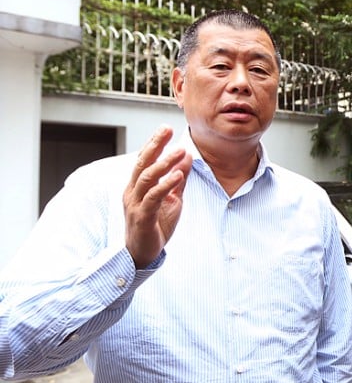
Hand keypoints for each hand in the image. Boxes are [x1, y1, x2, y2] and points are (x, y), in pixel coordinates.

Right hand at [123, 126, 192, 267]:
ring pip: (147, 178)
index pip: (144, 160)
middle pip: (142, 163)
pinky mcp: (142, 217)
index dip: (154, 143)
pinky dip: (166, 185)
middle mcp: (132, 192)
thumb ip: (178, 180)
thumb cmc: (155, 226)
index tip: (165, 128)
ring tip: (179, 151)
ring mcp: (135, 204)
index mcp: (137, 186)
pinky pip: (153, 197)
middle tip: (166, 130)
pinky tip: (178, 176)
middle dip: (155, 145)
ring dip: (164, 163)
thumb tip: (187, 158)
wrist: (143, 254)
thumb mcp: (172, 199)